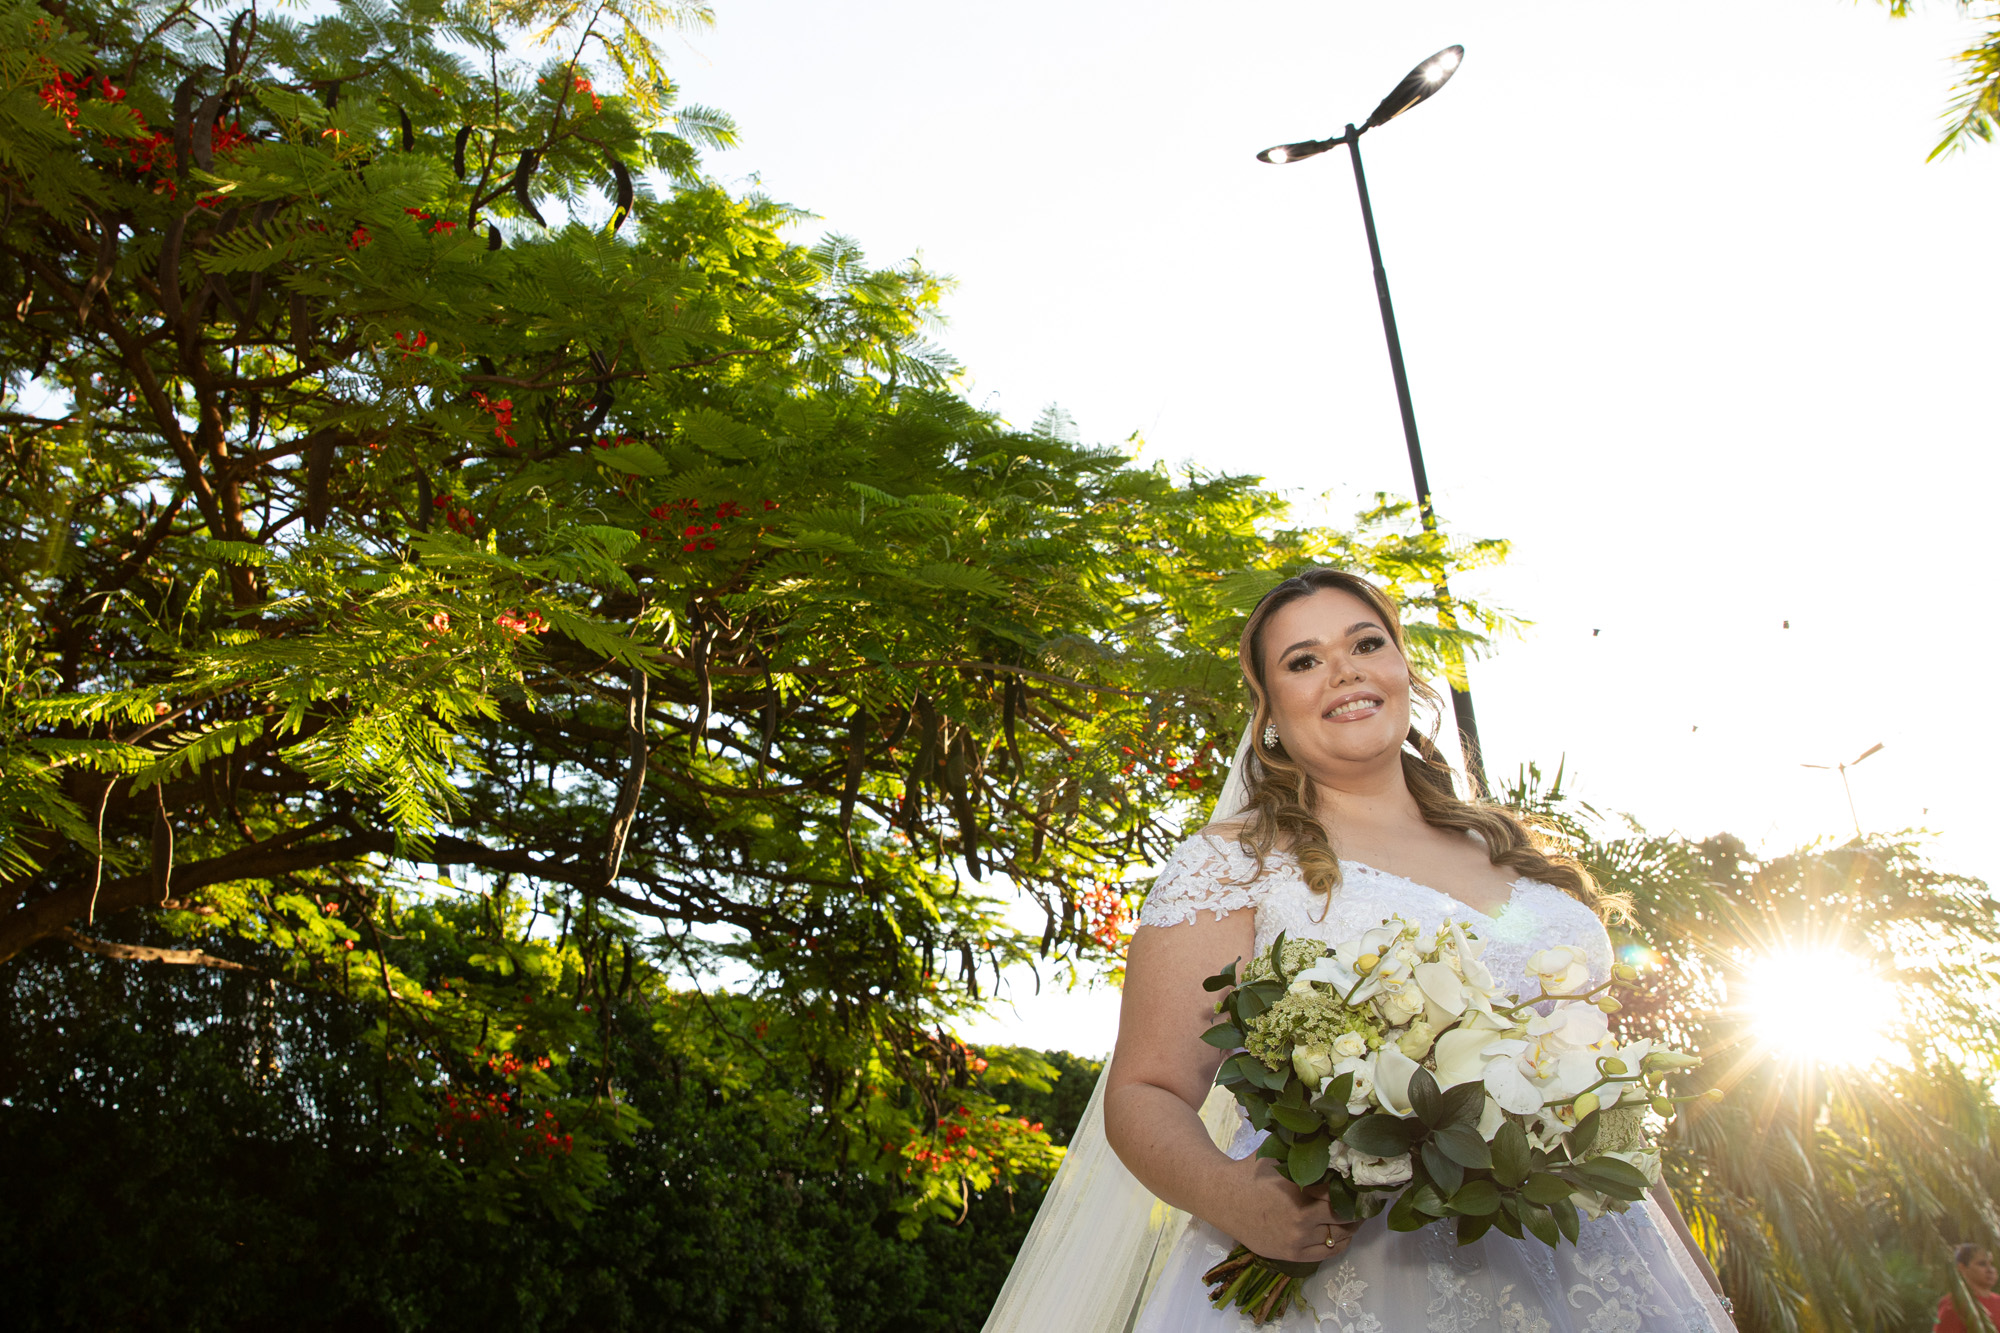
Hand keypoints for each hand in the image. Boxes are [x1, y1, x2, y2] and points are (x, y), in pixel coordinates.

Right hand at [1214, 1155, 1358, 1263]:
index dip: (1351, 1186)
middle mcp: (1301, 1216)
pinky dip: (1341, 1243)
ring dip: (1351, 1225)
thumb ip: (1302, 1152)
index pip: (1339, 1190)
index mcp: (1299, 1188)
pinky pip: (1328, 1252)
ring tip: (1356, 1215)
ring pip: (1339, 1234)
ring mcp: (1297, 1238)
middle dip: (1356, 1206)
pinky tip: (1344, 1233)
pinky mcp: (1292, 1253)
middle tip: (1364, 1199)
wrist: (1222, 1198)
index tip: (1359, 1182)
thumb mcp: (1276, 1155)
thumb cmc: (1250, 1172)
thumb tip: (1332, 1142)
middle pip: (1344, 1214)